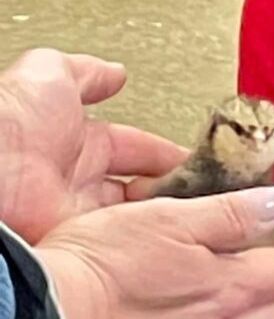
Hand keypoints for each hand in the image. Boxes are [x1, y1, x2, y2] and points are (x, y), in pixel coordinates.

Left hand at [0, 48, 186, 242]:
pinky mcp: (82, 247)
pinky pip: (127, 244)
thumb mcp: (50, 75)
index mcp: (77, 144)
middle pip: (142, 188)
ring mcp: (80, 217)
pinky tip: (176, 231)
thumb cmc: (9, 125)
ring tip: (203, 209)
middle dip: (174, 187)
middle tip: (209, 188)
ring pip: (139, 217)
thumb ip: (87, 72)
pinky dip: (152, 239)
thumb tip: (114, 71)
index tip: (200, 158)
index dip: (167, 153)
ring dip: (169, 213)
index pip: (137, 149)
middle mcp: (79, 183)